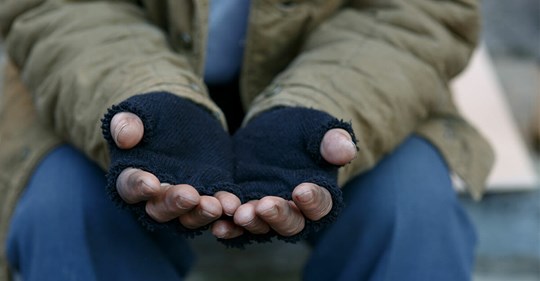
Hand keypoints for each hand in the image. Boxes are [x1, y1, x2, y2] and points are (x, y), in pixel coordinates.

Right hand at [109, 110, 240, 228]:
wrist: (185, 117)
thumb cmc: (153, 115)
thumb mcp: (140, 112)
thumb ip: (127, 123)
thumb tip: (124, 138)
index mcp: (132, 177)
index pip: (130, 186)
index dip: (139, 186)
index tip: (150, 183)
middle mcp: (156, 196)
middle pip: (160, 209)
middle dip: (175, 204)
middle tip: (190, 196)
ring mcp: (184, 200)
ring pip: (189, 215)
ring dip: (202, 213)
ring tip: (216, 206)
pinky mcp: (209, 194)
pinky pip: (216, 205)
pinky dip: (224, 206)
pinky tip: (233, 204)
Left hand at [211, 128, 356, 238]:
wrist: (274, 131)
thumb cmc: (304, 131)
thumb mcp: (318, 129)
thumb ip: (332, 140)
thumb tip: (346, 150)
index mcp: (319, 195)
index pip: (321, 204)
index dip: (313, 200)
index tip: (302, 190)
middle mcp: (295, 212)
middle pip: (291, 223)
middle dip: (278, 216)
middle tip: (265, 205)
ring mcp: (267, 213)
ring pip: (262, 226)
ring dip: (251, 222)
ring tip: (240, 214)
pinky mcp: (244, 207)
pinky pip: (237, 224)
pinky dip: (229, 227)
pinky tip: (218, 224)